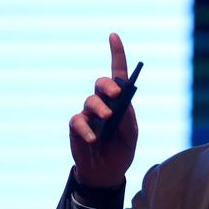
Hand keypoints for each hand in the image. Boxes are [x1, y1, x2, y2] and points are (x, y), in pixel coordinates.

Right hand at [69, 33, 137, 188]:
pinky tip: (93, 139)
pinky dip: (86, 129)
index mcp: (120, 102)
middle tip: (117, 94)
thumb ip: (128, 118)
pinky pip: (78, 122)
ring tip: (107, 118)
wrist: (107, 172)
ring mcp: (88, 114)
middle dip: (109, 85)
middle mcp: (103, 104)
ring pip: (90, 101)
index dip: (116, 53)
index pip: (117, 73)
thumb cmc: (121, 150)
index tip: (114, 35)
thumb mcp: (131, 135)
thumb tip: (122, 104)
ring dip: (100, 108)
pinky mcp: (77, 127)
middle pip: (102, 84)